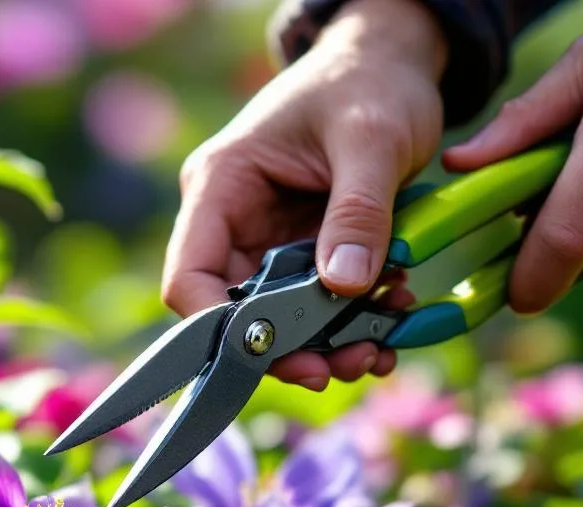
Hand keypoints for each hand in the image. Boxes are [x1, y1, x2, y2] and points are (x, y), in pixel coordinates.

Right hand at [162, 0, 446, 390]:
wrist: (393, 63)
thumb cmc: (370, 82)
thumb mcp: (371, 139)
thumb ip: (357, 212)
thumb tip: (344, 287)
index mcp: (221, 185)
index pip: (189, 276)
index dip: (218, 328)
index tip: (277, 356)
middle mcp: (233, 220)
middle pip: (236, 312)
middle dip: (290, 349)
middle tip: (348, 367)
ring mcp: (269, 239)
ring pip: (280, 319)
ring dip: (327, 344)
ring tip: (378, 348)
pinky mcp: (305, 250)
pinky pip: (317, 305)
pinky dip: (351, 323)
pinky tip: (389, 326)